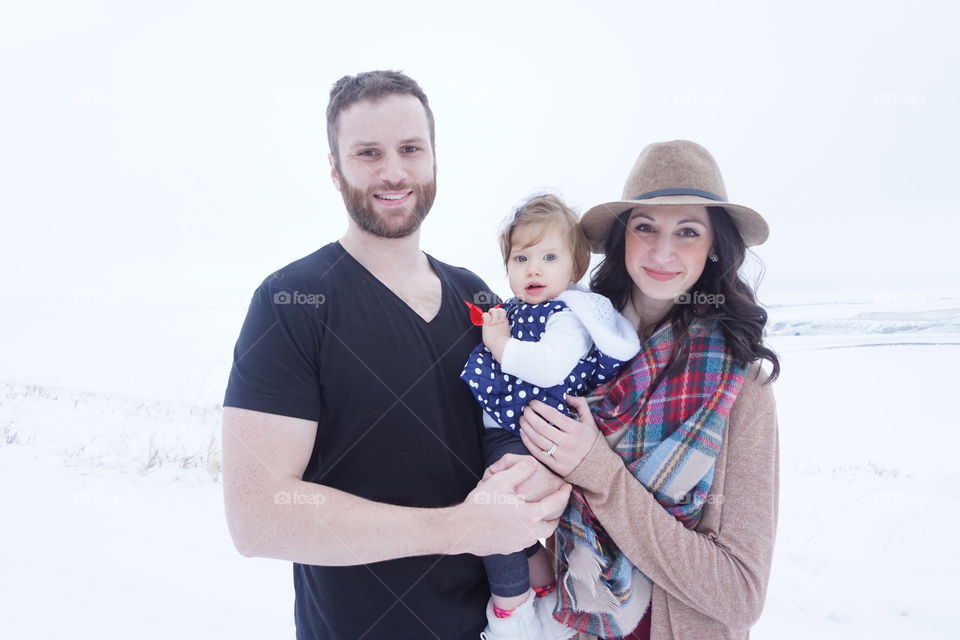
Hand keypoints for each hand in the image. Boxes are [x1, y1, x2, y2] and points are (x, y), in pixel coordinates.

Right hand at [454, 457, 571, 556]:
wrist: (463, 529)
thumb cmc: (481, 505)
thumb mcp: (501, 480)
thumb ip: (520, 470)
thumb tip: (533, 463)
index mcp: (531, 515)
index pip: (555, 503)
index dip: (563, 494)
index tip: (567, 487)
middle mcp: (530, 533)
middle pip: (552, 524)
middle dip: (556, 513)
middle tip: (555, 503)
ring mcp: (520, 544)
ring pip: (539, 534)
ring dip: (542, 524)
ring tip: (538, 513)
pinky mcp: (510, 549)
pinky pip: (525, 540)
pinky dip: (527, 531)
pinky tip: (518, 523)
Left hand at [481, 307, 510, 360]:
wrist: (501, 346)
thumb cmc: (504, 344)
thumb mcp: (507, 336)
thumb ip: (504, 331)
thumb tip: (503, 333)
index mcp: (505, 324)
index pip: (504, 314)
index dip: (500, 314)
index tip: (498, 316)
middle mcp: (501, 321)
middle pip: (500, 310)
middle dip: (496, 311)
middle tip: (492, 315)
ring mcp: (494, 322)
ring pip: (493, 310)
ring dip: (490, 312)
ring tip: (487, 316)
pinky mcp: (488, 324)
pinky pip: (485, 315)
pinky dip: (484, 315)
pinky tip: (483, 318)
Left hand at [519, 395, 600, 476]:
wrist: (600, 469)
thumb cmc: (592, 442)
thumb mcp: (590, 422)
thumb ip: (581, 405)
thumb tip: (566, 395)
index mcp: (575, 430)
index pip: (552, 415)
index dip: (539, 407)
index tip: (532, 402)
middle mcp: (567, 443)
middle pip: (541, 427)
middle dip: (530, 416)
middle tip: (525, 410)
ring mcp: (561, 456)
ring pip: (537, 440)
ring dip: (526, 428)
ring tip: (522, 419)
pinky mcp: (555, 466)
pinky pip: (537, 453)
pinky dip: (527, 442)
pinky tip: (523, 433)